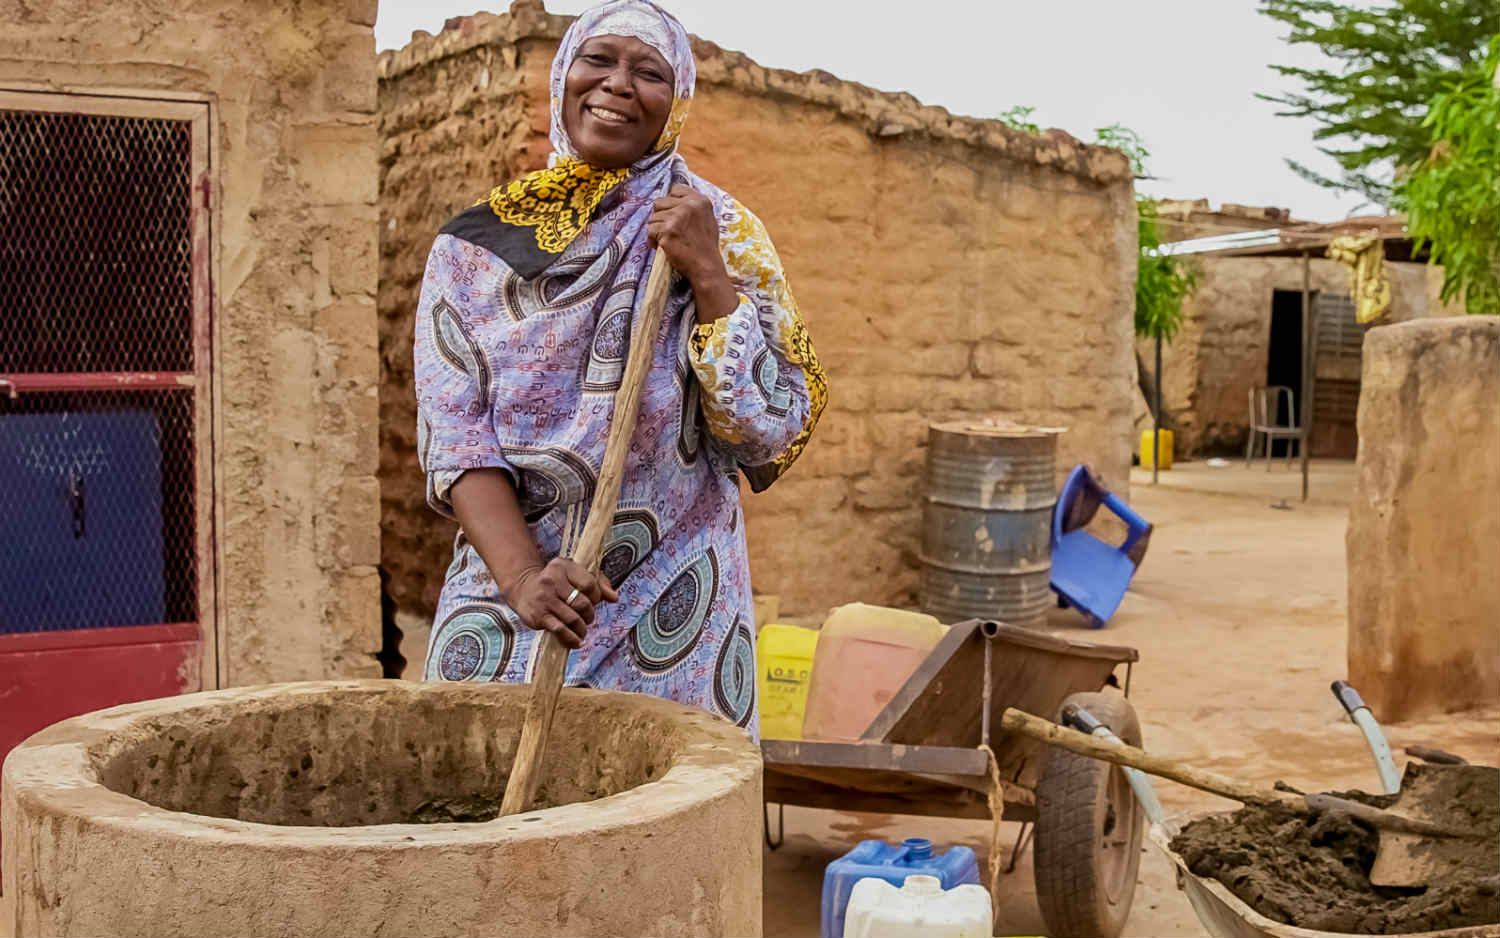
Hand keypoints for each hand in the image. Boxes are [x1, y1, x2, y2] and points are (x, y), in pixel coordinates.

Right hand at [502, 558, 618, 649]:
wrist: (523, 589)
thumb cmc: (556, 582)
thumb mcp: (575, 574)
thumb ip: (598, 582)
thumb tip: (614, 598)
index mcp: (564, 567)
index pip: (589, 583)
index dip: (596, 596)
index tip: (594, 601)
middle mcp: (552, 580)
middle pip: (582, 603)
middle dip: (589, 615)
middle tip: (588, 618)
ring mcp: (544, 599)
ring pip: (573, 618)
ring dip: (582, 629)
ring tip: (582, 631)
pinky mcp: (539, 615)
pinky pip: (560, 630)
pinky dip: (571, 639)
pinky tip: (575, 641)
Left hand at [649, 185, 736, 321]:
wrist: (706, 267)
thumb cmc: (705, 246)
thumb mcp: (707, 219)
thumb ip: (693, 207)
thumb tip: (673, 199)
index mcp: (700, 200)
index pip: (675, 189)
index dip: (671, 202)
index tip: (674, 216)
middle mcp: (689, 205)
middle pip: (659, 202)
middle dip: (661, 217)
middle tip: (669, 231)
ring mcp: (677, 217)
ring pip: (653, 217)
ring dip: (656, 230)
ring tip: (667, 241)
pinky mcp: (668, 231)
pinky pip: (650, 231)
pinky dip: (652, 241)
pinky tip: (662, 247)